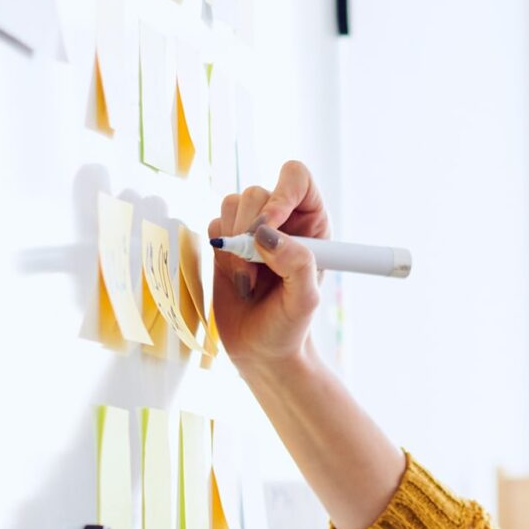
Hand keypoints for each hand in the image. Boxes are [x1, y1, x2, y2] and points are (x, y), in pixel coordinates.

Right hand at [209, 159, 329, 371]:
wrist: (262, 350)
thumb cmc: (290, 325)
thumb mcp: (304, 300)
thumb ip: (295, 263)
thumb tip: (265, 233)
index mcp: (312, 224)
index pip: (296, 178)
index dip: (280, 194)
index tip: (268, 227)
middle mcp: (283, 220)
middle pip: (257, 192)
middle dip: (250, 229)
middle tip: (255, 267)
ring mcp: (252, 230)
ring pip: (232, 204)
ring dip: (235, 243)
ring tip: (249, 279)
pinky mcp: (227, 242)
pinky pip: (215, 224)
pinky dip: (221, 249)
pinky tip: (237, 277)